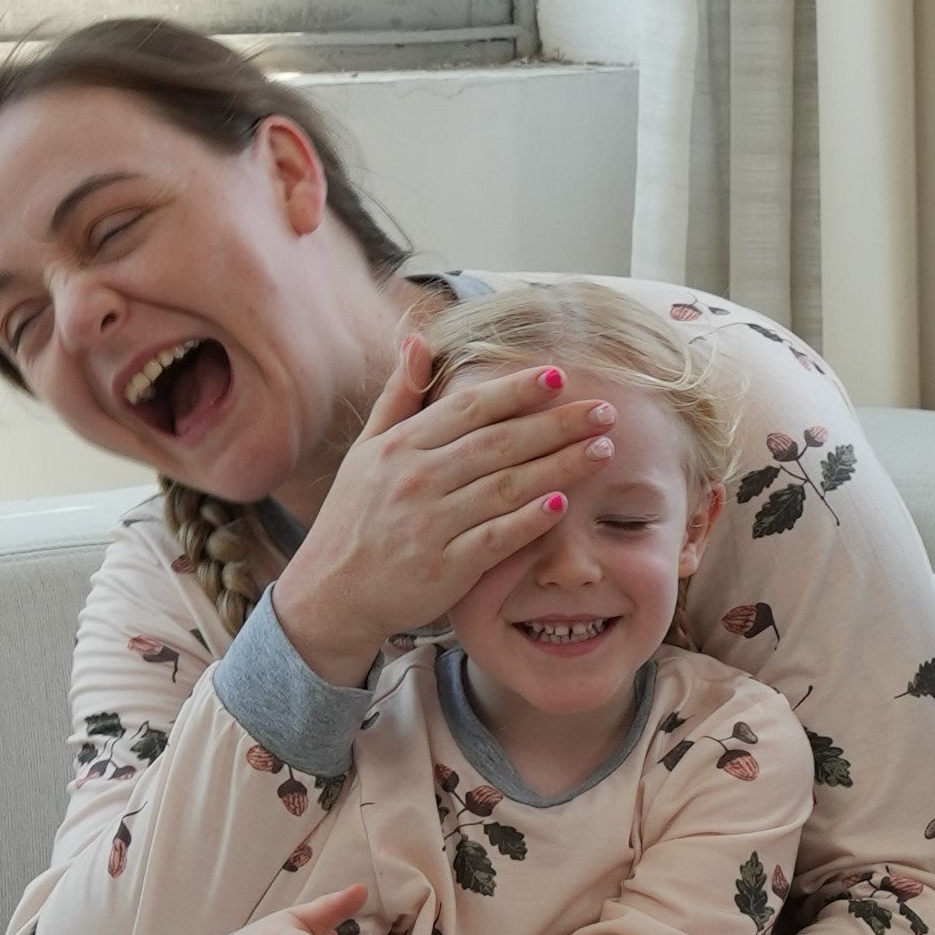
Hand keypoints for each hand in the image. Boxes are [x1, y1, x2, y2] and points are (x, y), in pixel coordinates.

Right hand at [270, 339, 622, 682]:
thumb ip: (398, 398)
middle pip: (498, 442)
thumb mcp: (365, 451)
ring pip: (505, 486)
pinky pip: (495, 538)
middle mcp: (414, 479)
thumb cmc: (355, 518)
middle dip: (556, 424)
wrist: (330, 594)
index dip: (516, 390)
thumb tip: (418, 341)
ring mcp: (429, 524)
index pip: (469, 408)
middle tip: (604, 411)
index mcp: (400, 446)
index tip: (559, 376)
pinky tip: (564, 503)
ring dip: (558, 466)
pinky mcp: (443, 568)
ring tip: (602, 450)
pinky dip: (529, 520)